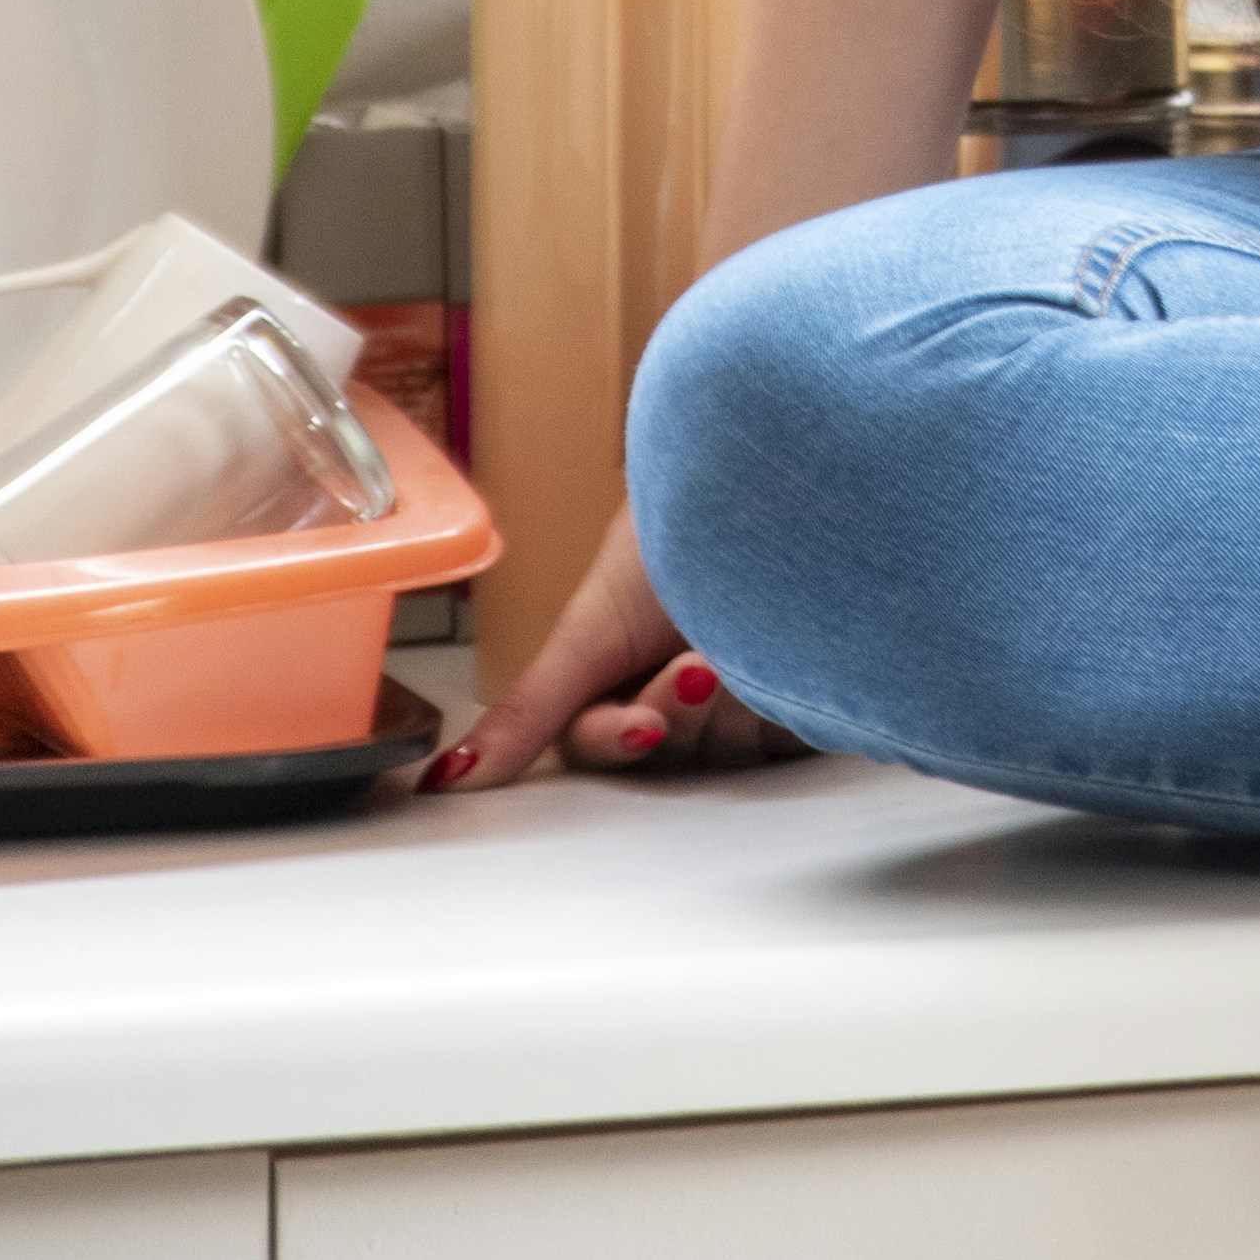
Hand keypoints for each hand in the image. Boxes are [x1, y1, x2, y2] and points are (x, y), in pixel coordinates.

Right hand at [423, 494, 799, 794]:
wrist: (766, 482)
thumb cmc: (675, 530)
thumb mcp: (590, 628)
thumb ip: (528, 710)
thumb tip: (448, 778)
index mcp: (622, 670)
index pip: (605, 742)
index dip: (620, 741)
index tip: (643, 725)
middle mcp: (683, 684)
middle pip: (667, 758)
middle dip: (678, 714)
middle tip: (692, 666)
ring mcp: (747, 689)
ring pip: (723, 755)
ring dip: (728, 706)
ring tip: (736, 641)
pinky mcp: (810, 694)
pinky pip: (786, 738)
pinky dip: (779, 702)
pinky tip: (780, 655)